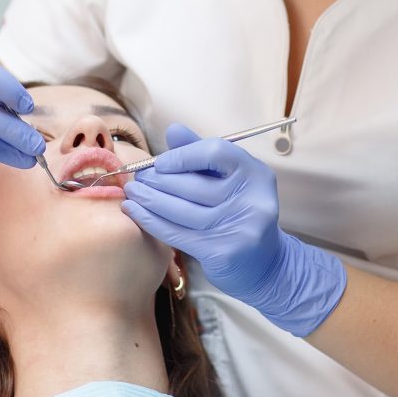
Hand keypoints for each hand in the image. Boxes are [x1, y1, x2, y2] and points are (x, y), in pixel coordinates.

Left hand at [122, 124, 346, 336]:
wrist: (265, 265)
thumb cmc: (240, 214)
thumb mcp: (229, 180)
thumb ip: (202, 154)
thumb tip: (173, 130)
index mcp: (256, 173)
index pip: (215, 152)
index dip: (183, 155)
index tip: (160, 163)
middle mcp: (252, 198)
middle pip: (194, 184)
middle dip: (159, 180)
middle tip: (137, 179)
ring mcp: (239, 227)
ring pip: (182, 210)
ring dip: (149, 200)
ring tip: (132, 194)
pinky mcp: (222, 252)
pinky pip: (177, 233)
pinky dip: (151, 221)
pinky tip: (135, 213)